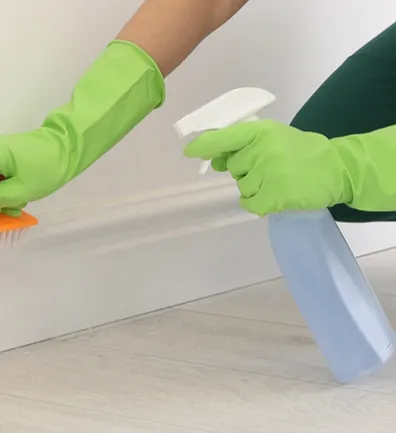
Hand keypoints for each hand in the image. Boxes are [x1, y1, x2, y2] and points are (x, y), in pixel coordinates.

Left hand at [183, 120, 351, 215]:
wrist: (339, 168)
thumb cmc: (303, 152)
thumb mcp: (275, 138)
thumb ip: (244, 146)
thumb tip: (212, 160)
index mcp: (262, 132)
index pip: (225, 137)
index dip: (205, 145)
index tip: (190, 152)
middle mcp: (263, 149)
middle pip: (233, 168)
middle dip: (246, 171)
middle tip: (272, 168)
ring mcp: (270, 172)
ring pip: (242, 187)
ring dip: (255, 187)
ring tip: (280, 179)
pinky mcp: (276, 195)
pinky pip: (250, 204)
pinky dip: (257, 203)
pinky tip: (274, 196)